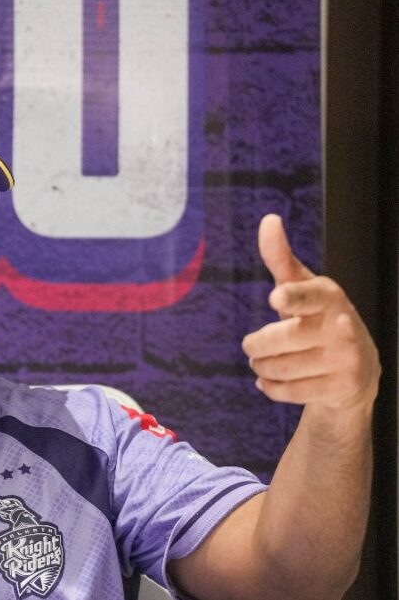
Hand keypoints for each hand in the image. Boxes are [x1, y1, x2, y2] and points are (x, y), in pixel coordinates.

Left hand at [242, 214, 379, 411]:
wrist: (357, 370)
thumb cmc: (317, 320)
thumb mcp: (303, 288)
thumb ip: (281, 258)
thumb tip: (269, 219)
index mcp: (329, 296)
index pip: (307, 295)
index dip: (291, 297)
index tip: (276, 297)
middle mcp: (342, 325)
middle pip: (277, 339)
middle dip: (255, 347)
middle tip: (255, 347)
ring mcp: (346, 358)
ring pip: (278, 368)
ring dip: (262, 369)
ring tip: (267, 364)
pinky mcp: (343, 387)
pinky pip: (287, 391)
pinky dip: (272, 389)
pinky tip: (273, 382)